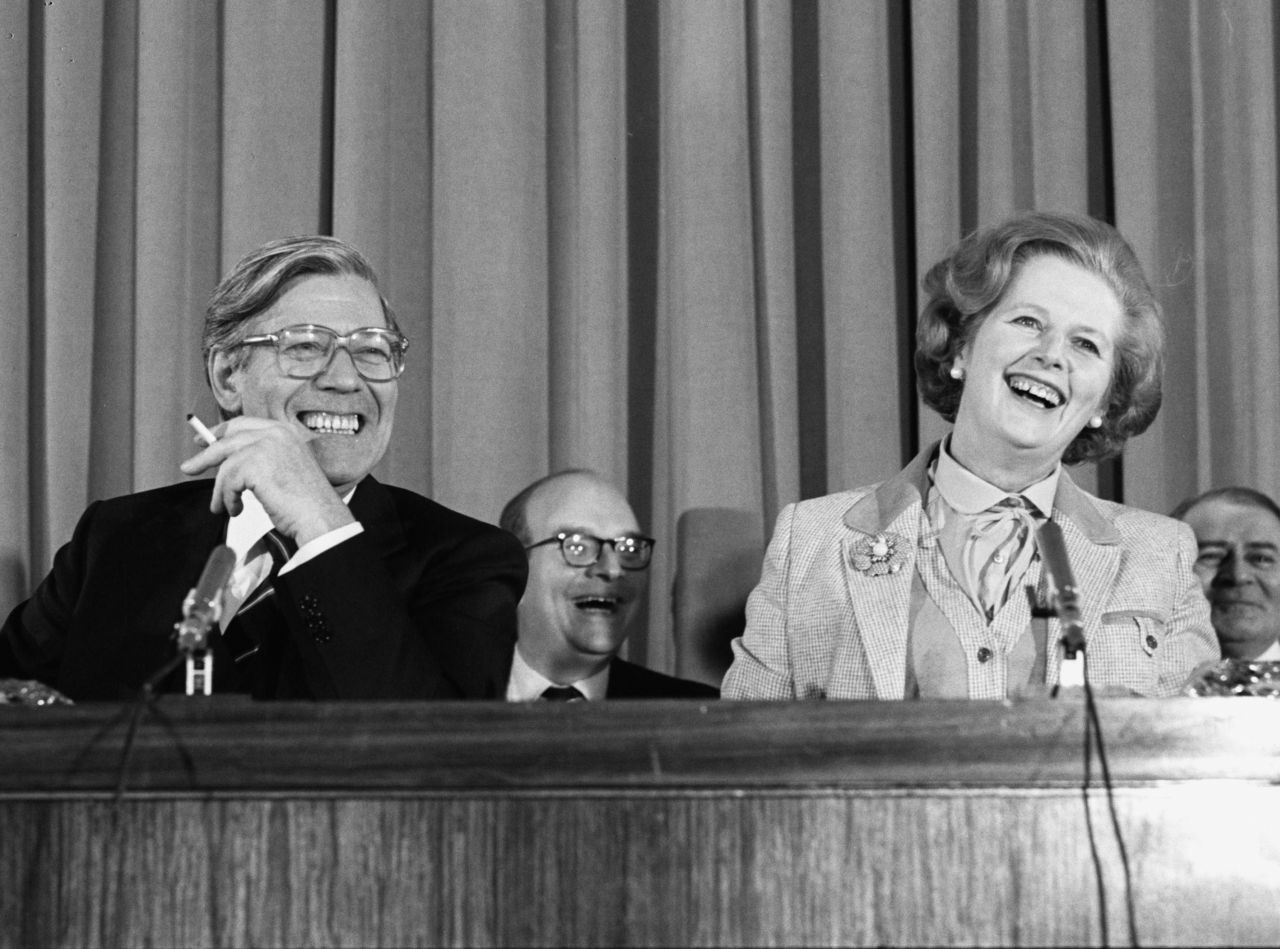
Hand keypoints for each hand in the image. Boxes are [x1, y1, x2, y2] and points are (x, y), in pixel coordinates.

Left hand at [179, 417, 355, 544]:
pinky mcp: (254, 463)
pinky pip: (227, 481)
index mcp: (284, 431)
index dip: (221, 431)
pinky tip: (236, 509)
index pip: (243, 424)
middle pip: (228, 438)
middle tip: (190, 467)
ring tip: (225, 506)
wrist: (319, 516)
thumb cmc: (307, 501)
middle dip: (206, 455)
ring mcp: (265, 446)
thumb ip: (262, 458)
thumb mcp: (284, 468)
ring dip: (221, 490)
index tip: (206, 439)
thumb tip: (229, 460)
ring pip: (225, 464)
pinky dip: (227, 499)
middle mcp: (276, 433)